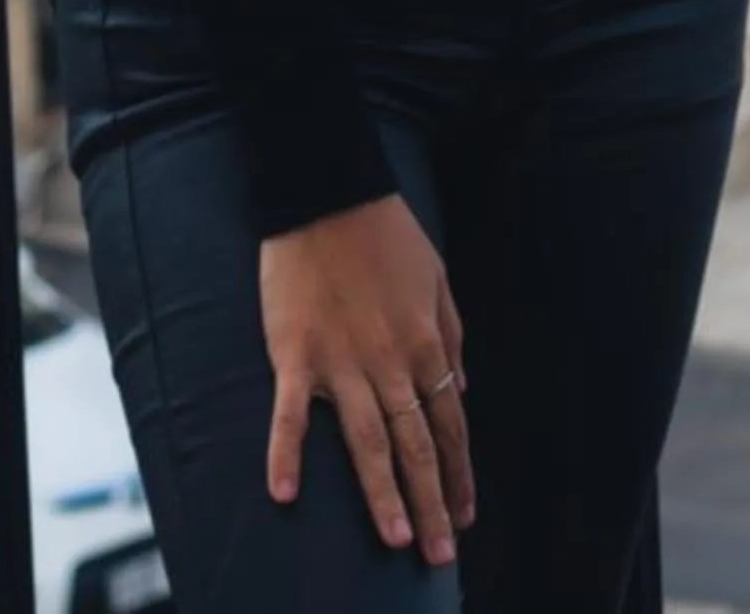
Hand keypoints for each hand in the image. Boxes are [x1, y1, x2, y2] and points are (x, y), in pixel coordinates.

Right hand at [261, 193, 471, 566]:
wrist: (328, 194)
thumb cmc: (386, 236)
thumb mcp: (438, 281)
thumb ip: (452, 339)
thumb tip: (463, 392)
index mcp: (427, 344)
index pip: (449, 425)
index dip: (458, 474)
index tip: (464, 518)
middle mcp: (390, 362)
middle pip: (416, 445)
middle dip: (431, 503)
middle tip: (438, 556)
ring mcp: (342, 362)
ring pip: (367, 442)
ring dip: (382, 495)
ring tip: (396, 540)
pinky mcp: (296, 355)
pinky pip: (291, 414)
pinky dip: (287, 454)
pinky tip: (284, 496)